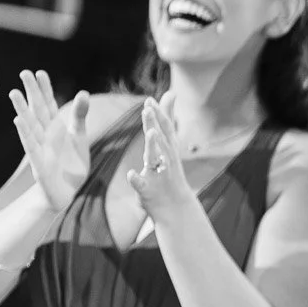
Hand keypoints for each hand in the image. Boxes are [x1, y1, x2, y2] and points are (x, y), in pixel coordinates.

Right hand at [8, 70, 88, 211]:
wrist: (67, 190)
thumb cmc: (71, 162)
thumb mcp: (79, 136)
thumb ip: (80, 116)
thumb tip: (83, 92)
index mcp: (56, 128)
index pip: (50, 104)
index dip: (45, 89)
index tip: (39, 72)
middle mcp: (46, 135)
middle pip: (38, 110)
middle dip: (32, 93)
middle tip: (24, 73)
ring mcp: (41, 148)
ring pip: (30, 126)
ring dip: (22, 110)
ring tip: (14, 93)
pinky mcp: (39, 163)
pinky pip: (30, 146)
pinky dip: (25, 134)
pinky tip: (18, 121)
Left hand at [126, 94, 192, 220]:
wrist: (177, 211)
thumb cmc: (169, 178)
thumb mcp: (169, 149)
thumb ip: (167, 124)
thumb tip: (171, 96)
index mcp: (168, 153)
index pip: (165, 130)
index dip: (159, 115)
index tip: (151, 99)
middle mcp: (167, 162)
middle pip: (162, 139)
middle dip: (156, 123)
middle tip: (148, 106)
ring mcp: (159, 177)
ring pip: (157, 159)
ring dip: (155, 145)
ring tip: (150, 132)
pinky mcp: (150, 192)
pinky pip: (142, 185)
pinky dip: (137, 180)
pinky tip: (130, 174)